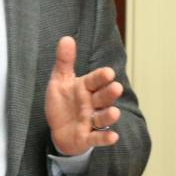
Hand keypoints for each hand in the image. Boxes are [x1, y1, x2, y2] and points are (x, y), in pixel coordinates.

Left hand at [45, 36, 122, 155]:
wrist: (58, 130)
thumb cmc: (63, 103)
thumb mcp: (60, 80)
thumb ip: (64, 61)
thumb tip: (66, 38)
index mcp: (85, 88)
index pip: (94, 80)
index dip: (101, 77)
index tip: (108, 73)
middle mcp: (91, 104)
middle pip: (102, 98)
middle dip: (109, 94)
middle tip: (116, 88)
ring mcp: (90, 121)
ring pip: (102, 118)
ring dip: (109, 116)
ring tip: (114, 113)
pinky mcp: (87, 137)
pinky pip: (97, 138)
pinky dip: (104, 138)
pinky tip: (113, 137)